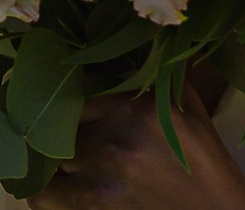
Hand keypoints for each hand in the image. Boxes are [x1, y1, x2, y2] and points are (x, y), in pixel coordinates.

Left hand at [31, 86, 244, 209]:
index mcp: (133, 106)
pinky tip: (54, 185)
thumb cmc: (202, 157)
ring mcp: (99, 177)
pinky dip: (43, 191)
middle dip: (60, 126)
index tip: (63, 94)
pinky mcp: (93, 208)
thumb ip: (151, 75)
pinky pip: (43, 197)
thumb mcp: (185, 102)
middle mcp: (111, 139)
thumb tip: (120, 50)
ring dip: (52, 158)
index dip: (68, 91)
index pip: (76, 88)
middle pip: (57, 123)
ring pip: (46, 159)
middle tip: (63, 128)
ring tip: (60, 158)